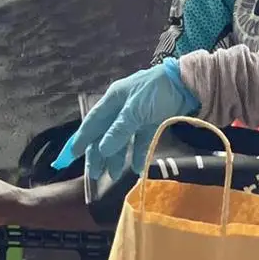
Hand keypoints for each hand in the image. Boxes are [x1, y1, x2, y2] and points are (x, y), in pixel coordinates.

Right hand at [52, 59, 199, 180]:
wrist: (188, 84)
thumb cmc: (158, 91)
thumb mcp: (136, 111)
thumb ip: (118, 130)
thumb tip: (101, 149)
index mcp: (113, 100)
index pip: (92, 123)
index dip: (81, 140)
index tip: (70, 157)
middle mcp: (121, 107)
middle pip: (105, 134)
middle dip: (99, 154)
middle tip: (94, 175)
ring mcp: (137, 115)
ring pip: (121, 139)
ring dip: (117, 157)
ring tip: (113, 175)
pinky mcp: (152, 121)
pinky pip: (140, 140)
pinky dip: (137, 153)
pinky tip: (136, 168)